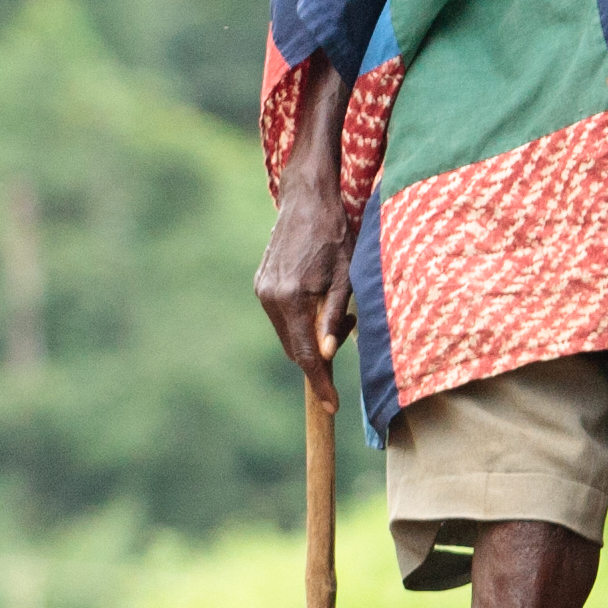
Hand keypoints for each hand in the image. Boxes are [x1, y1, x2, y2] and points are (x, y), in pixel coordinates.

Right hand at [253, 192, 354, 371]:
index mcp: (291, 298)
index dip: (320, 382)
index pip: (304, 354)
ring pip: (287, 334)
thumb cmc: (336, 236)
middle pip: (293, 349)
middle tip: (347, 334)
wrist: (307, 201)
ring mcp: (262, 291)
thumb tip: (326, 355)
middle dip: (319, 356)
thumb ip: (335, 317)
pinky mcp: (261, 284)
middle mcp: (270, 297)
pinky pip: (282, 317)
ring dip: (311, 337)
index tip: (331, 405)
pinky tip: (322, 304)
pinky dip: (302, 322)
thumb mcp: (347, 277)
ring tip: (342, 314)